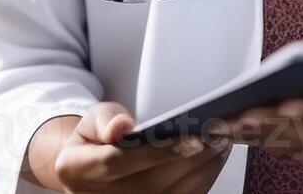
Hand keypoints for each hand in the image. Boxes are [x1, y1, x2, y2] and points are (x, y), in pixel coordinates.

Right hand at [31, 101, 229, 192]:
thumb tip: (120, 127)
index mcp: (79, 171)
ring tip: (223, 142)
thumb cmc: (94, 144)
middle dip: (191, 158)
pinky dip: (202, 181)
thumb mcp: (91, 122)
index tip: (189, 138)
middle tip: (220, 134)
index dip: (155, 152)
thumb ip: (104, 120)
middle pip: (152, 182)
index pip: (119, 163)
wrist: (88, 177)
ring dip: (202, 170)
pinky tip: (216, 160)